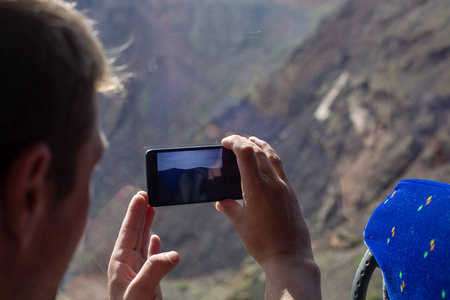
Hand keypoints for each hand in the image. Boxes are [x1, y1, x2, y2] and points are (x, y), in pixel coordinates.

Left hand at [108, 192, 178, 299]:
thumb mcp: (140, 292)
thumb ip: (154, 270)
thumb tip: (173, 253)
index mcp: (121, 263)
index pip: (128, 232)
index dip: (134, 213)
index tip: (141, 195)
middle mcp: (127, 265)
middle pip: (134, 233)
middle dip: (140, 214)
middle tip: (146, 195)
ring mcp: (137, 272)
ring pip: (142, 242)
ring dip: (146, 226)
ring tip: (151, 210)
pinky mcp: (146, 281)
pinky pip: (149, 257)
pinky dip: (153, 246)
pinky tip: (155, 239)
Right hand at [217, 135, 320, 298]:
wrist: (289, 257)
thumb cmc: (262, 243)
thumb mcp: (239, 224)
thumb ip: (229, 207)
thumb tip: (221, 201)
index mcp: (256, 188)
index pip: (246, 153)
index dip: (234, 142)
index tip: (225, 142)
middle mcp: (273, 183)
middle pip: (259, 151)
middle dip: (245, 142)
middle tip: (234, 141)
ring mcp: (285, 187)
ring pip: (273, 157)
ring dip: (261, 145)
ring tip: (253, 140)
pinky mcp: (292, 194)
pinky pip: (280, 168)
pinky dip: (271, 158)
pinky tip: (266, 162)